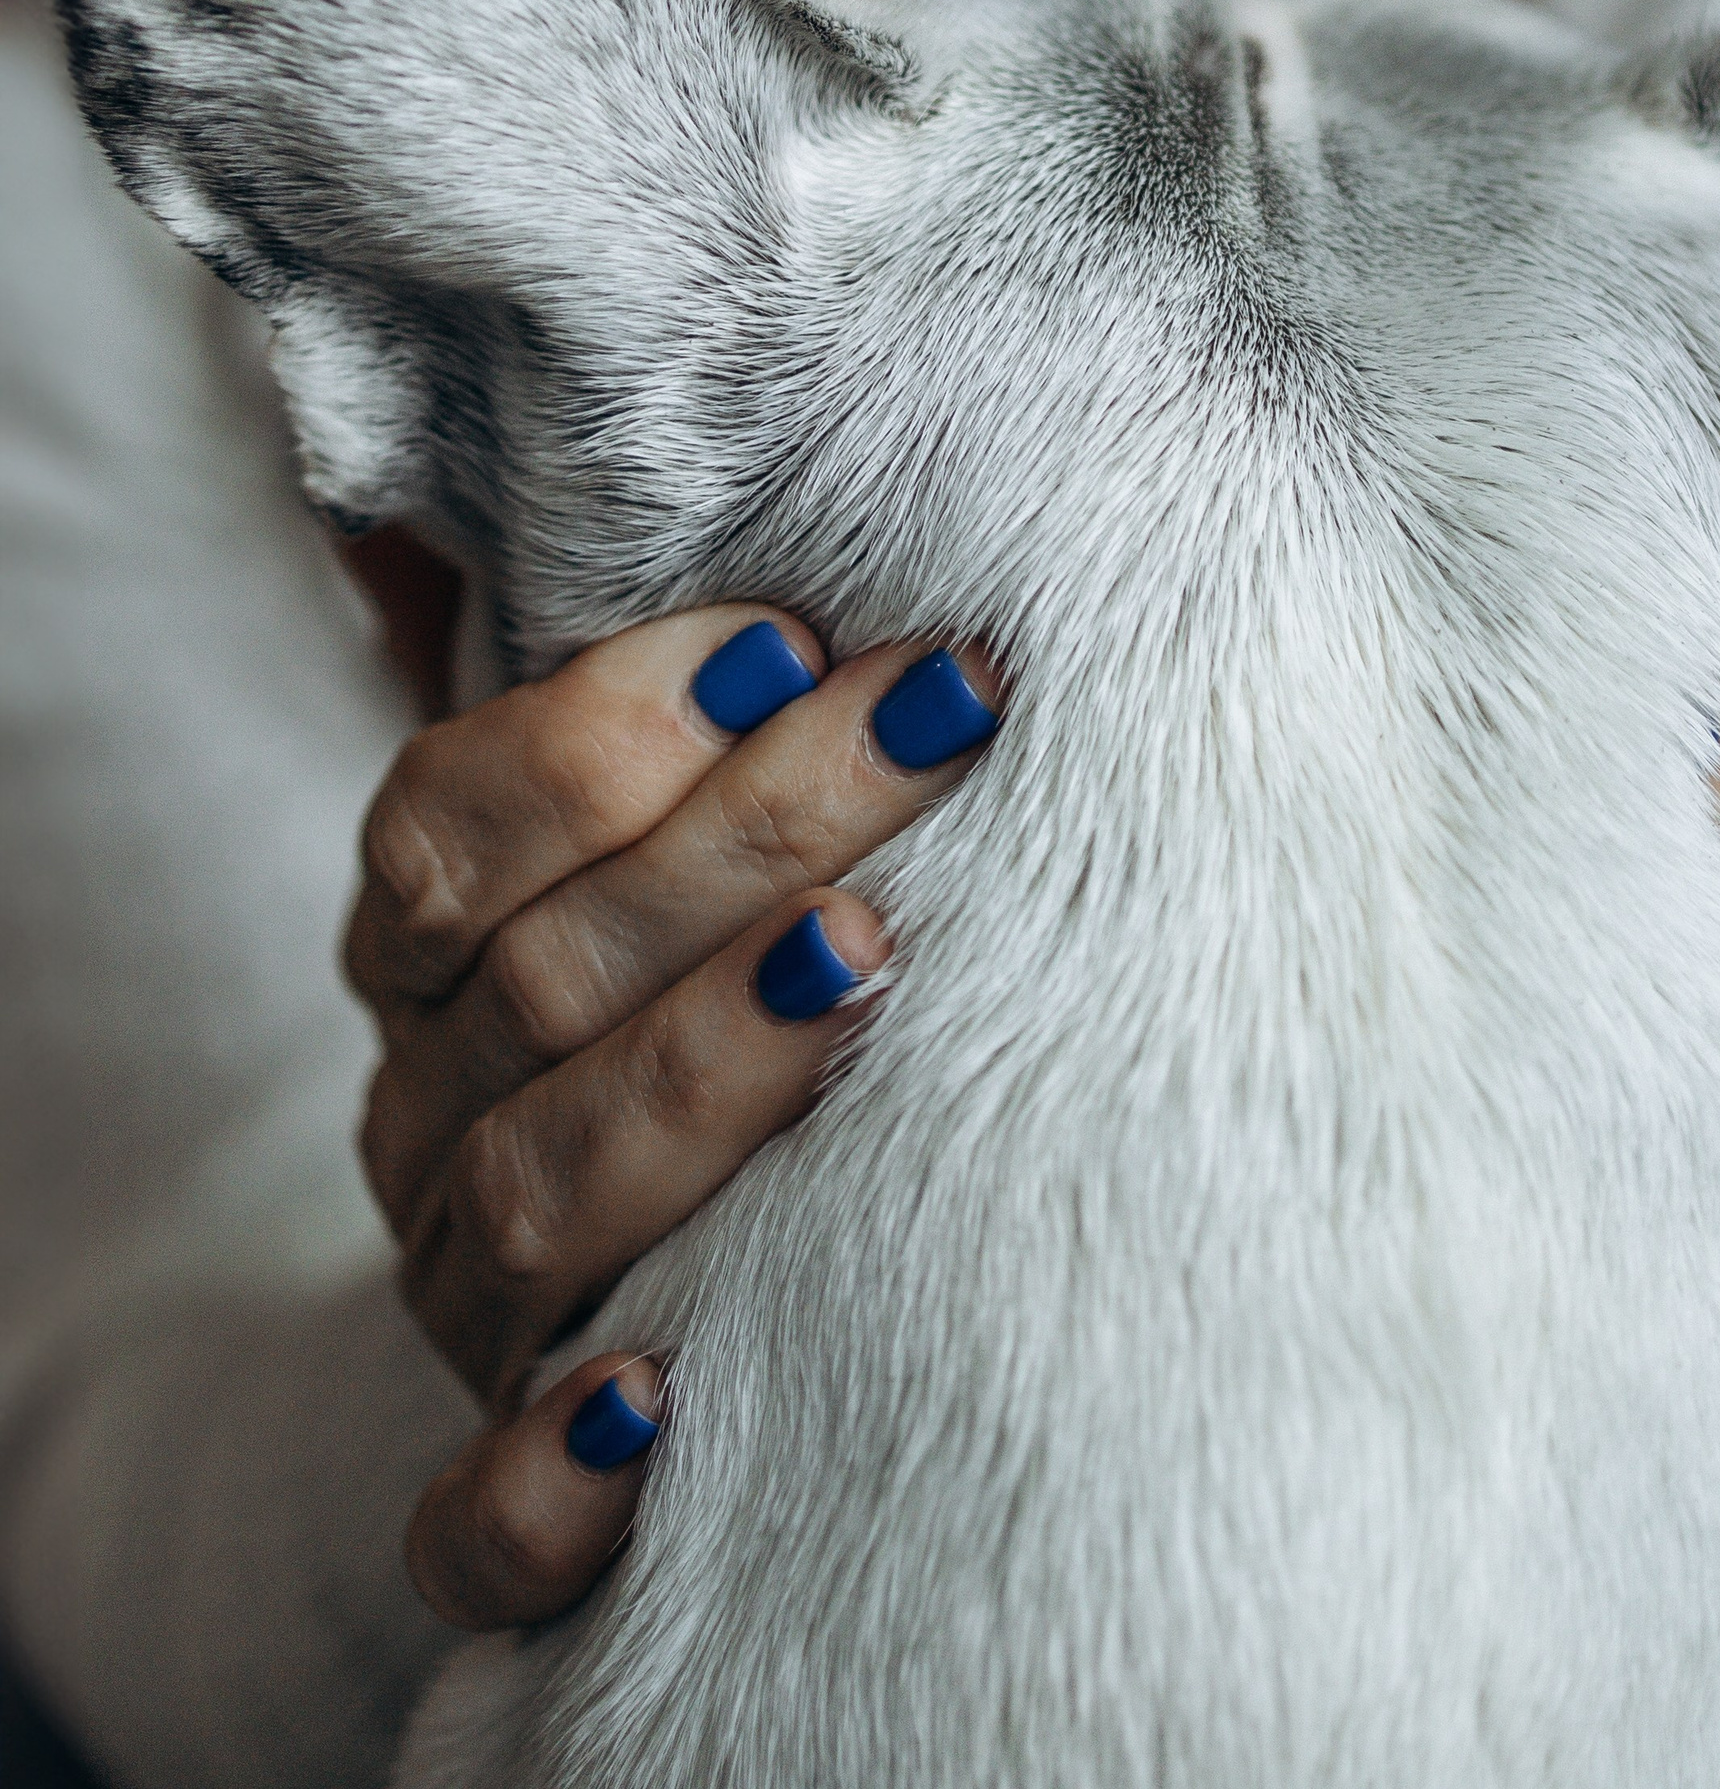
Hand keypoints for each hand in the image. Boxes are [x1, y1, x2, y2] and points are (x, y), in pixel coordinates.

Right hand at [342, 562, 1001, 1626]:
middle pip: (543, 975)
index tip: (801, 635)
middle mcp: (428, 1115)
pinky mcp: (508, 1489)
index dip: (605, 724)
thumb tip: (805, 550)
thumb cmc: (731, 954)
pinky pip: (477, 1522)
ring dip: (706, 1065)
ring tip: (868, 957)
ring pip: (538, 1194)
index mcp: (428, 951)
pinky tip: (655, 1400)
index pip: (449, 825)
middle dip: (752, 831)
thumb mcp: (692, 817)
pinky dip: (545, 1470)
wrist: (702, 1244)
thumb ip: (713, 693)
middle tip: (939, 720)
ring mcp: (465, 1300)